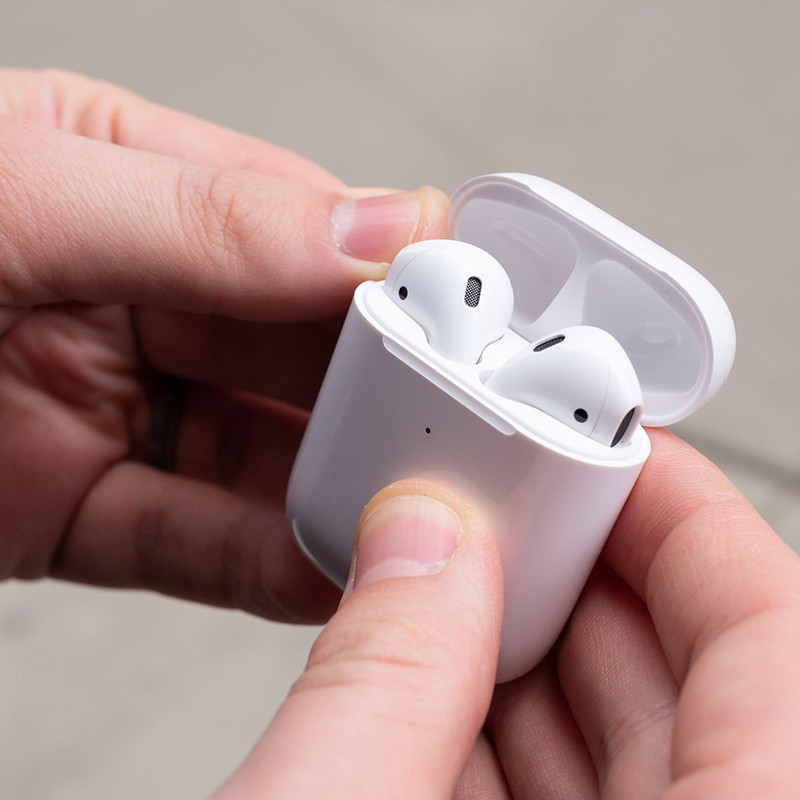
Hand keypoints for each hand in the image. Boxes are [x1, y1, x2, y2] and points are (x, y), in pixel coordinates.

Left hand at [0, 68, 446, 621]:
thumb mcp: (25, 195)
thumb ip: (213, 216)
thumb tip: (380, 224)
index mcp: (146, 187)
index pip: (313, 229)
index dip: (396, 270)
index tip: (470, 314)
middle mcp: (149, 298)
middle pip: (303, 351)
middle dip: (382, 389)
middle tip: (455, 424)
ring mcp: (124, 407)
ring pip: (265, 453)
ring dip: (337, 485)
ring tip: (406, 508)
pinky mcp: (87, 510)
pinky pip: (199, 538)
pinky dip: (266, 561)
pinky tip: (325, 566)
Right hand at [219, 431, 799, 798]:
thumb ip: (384, 676)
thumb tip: (416, 537)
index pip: (775, 632)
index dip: (679, 513)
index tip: (605, 448)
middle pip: (693, 675)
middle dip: (577, 573)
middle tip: (501, 507)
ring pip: (628, 741)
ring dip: (527, 656)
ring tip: (453, 585)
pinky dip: (502, 741)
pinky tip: (434, 692)